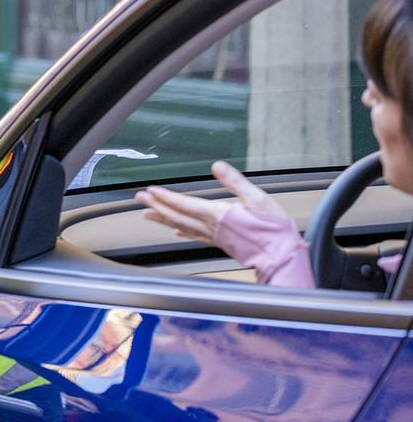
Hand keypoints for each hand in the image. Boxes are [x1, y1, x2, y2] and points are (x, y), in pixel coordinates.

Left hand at [135, 160, 288, 241]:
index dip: (165, 197)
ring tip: (147, 214)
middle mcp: (211, 227)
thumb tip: (217, 166)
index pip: (184, 204)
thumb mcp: (257, 198)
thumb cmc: (273, 228)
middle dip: (157, 206)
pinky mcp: (221, 243)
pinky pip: (196, 236)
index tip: (150, 190)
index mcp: (217, 214)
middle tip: (139, 198)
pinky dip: (183, 232)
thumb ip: (235, 181)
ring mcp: (214, 236)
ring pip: (182, 226)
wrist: (281, 255)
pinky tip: (176, 231)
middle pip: (177, 215)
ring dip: (163, 219)